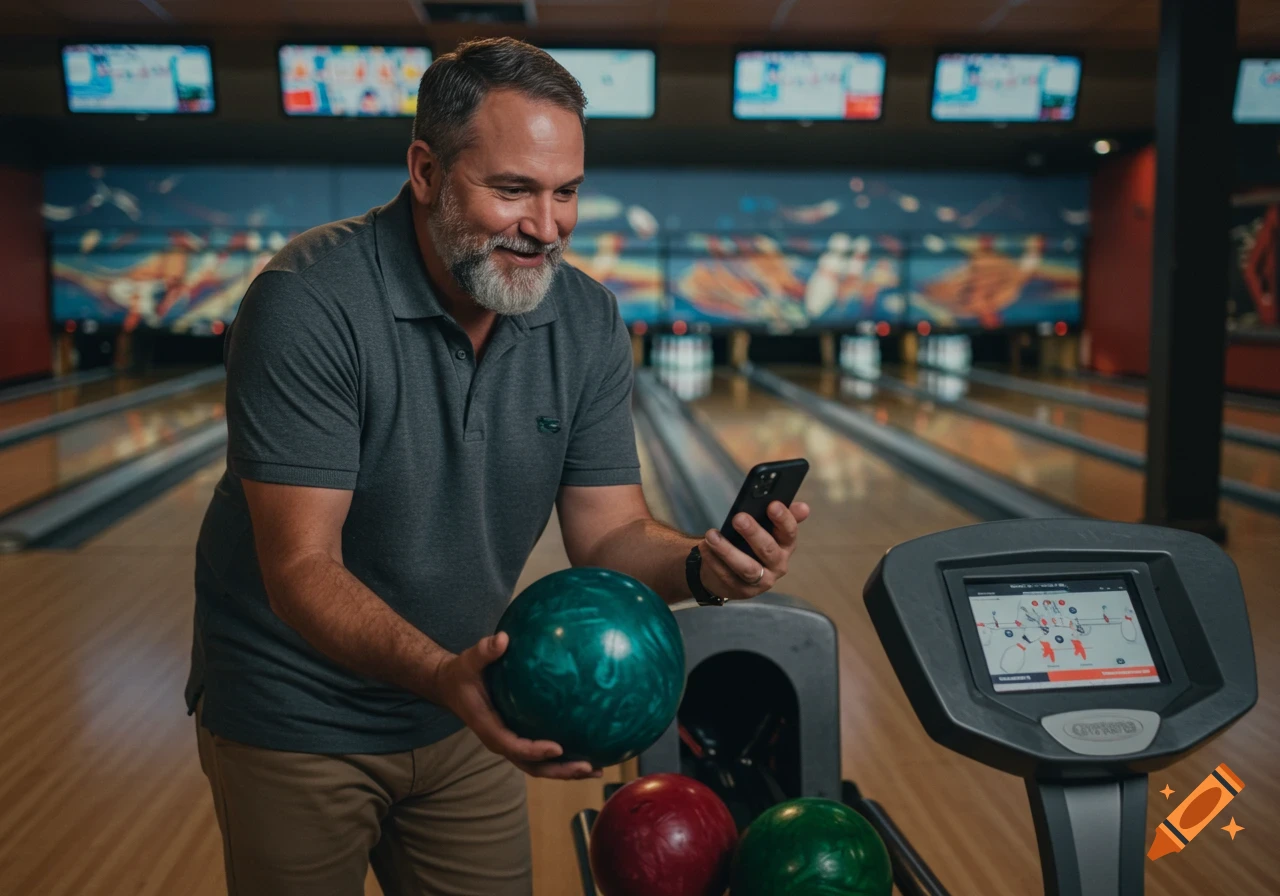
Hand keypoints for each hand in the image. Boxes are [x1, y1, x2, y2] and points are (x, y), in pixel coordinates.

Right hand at [435, 633, 601, 779]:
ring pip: (540, 765)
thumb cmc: (463, 674)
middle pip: (532, 766)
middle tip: (588, 767)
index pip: (514, 746)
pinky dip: (564, 758)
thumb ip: (485, 651)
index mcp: (489, 728)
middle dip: (560, 770)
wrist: (453, 687)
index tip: (558, 748)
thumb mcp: (469, 661)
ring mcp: (511, 743)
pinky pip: (542, 754)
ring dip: (567, 770)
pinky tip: (589, 751)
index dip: (535, 751)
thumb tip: (502, 639)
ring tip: (597, 769)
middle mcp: (502, 741)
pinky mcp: (519, 738)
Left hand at [700, 500, 810, 600]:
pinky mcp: (743, 591)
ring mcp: (761, 580)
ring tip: (712, 536)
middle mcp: (778, 565)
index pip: (789, 532)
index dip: (783, 519)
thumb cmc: (751, 543)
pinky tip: (706, 548)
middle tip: (738, 518)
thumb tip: (803, 507)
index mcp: (786, 545)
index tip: (772, 505)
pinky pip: (728, 576)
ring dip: (728, 551)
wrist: (733, 570)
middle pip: (768, 550)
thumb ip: (781, 516)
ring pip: (747, 568)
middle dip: (753, 533)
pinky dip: (715, 561)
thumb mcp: (767, 528)